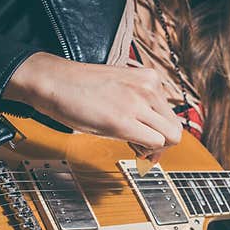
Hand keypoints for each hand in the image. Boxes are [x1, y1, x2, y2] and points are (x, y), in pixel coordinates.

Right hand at [3, 52, 183, 161]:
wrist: (53, 81)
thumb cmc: (80, 87)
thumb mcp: (121, 88)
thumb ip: (140, 104)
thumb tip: (154, 130)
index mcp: (149, 78)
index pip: (172, 114)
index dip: (163, 133)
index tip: (150, 141)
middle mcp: (149, 88)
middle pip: (176, 128)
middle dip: (164, 144)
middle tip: (144, 149)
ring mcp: (138, 102)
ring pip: (171, 137)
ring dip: (156, 149)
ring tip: (135, 146)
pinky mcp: (124, 119)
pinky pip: (155, 142)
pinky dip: (147, 151)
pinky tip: (131, 147)